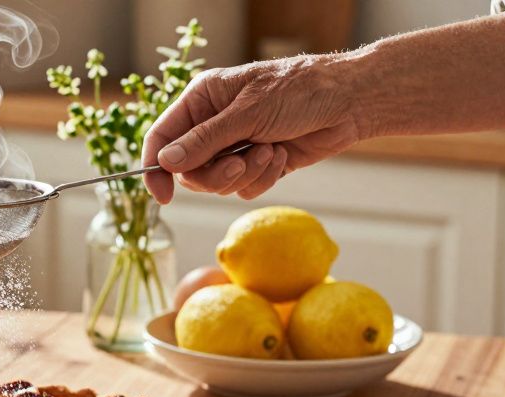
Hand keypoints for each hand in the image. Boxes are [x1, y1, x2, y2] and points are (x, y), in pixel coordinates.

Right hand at [141, 54, 363, 202]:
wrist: (348, 102)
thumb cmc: (299, 91)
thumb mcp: (247, 113)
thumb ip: (204, 140)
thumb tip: (166, 162)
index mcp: (202, 100)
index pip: (162, 137)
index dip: (156, 168)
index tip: (163, 196)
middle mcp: (213, 124)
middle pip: (188, 169)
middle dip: (215, 173)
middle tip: (239, 164)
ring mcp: (235, 145)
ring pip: (216, 182)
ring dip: (243, 174)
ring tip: (269, 151)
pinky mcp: (257, 164)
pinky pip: (243, 187)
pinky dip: (262, 178)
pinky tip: (280, 156)